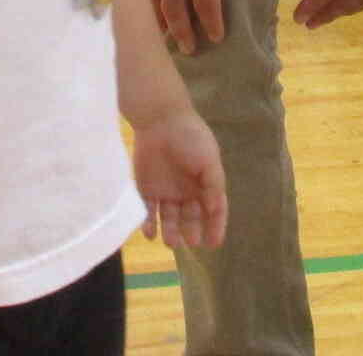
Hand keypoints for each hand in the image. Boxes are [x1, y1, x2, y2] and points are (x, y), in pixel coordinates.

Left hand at [131, 108, 227, 249]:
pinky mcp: (146, 189)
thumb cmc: (190, 136)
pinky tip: (151, 233)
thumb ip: (214, 185)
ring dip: (171, 232)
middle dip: (192, 231)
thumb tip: (215, 209)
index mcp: (205, 184)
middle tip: (192, 241)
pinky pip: (148, 211)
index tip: (214, 244)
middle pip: (191, 218)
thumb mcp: (209, 159)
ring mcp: (166, 191)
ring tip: (171, 242)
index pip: (213, 210)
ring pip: (170, 219)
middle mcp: (187, 191)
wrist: (160, 119)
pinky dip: (149, 224)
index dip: (215, 227)